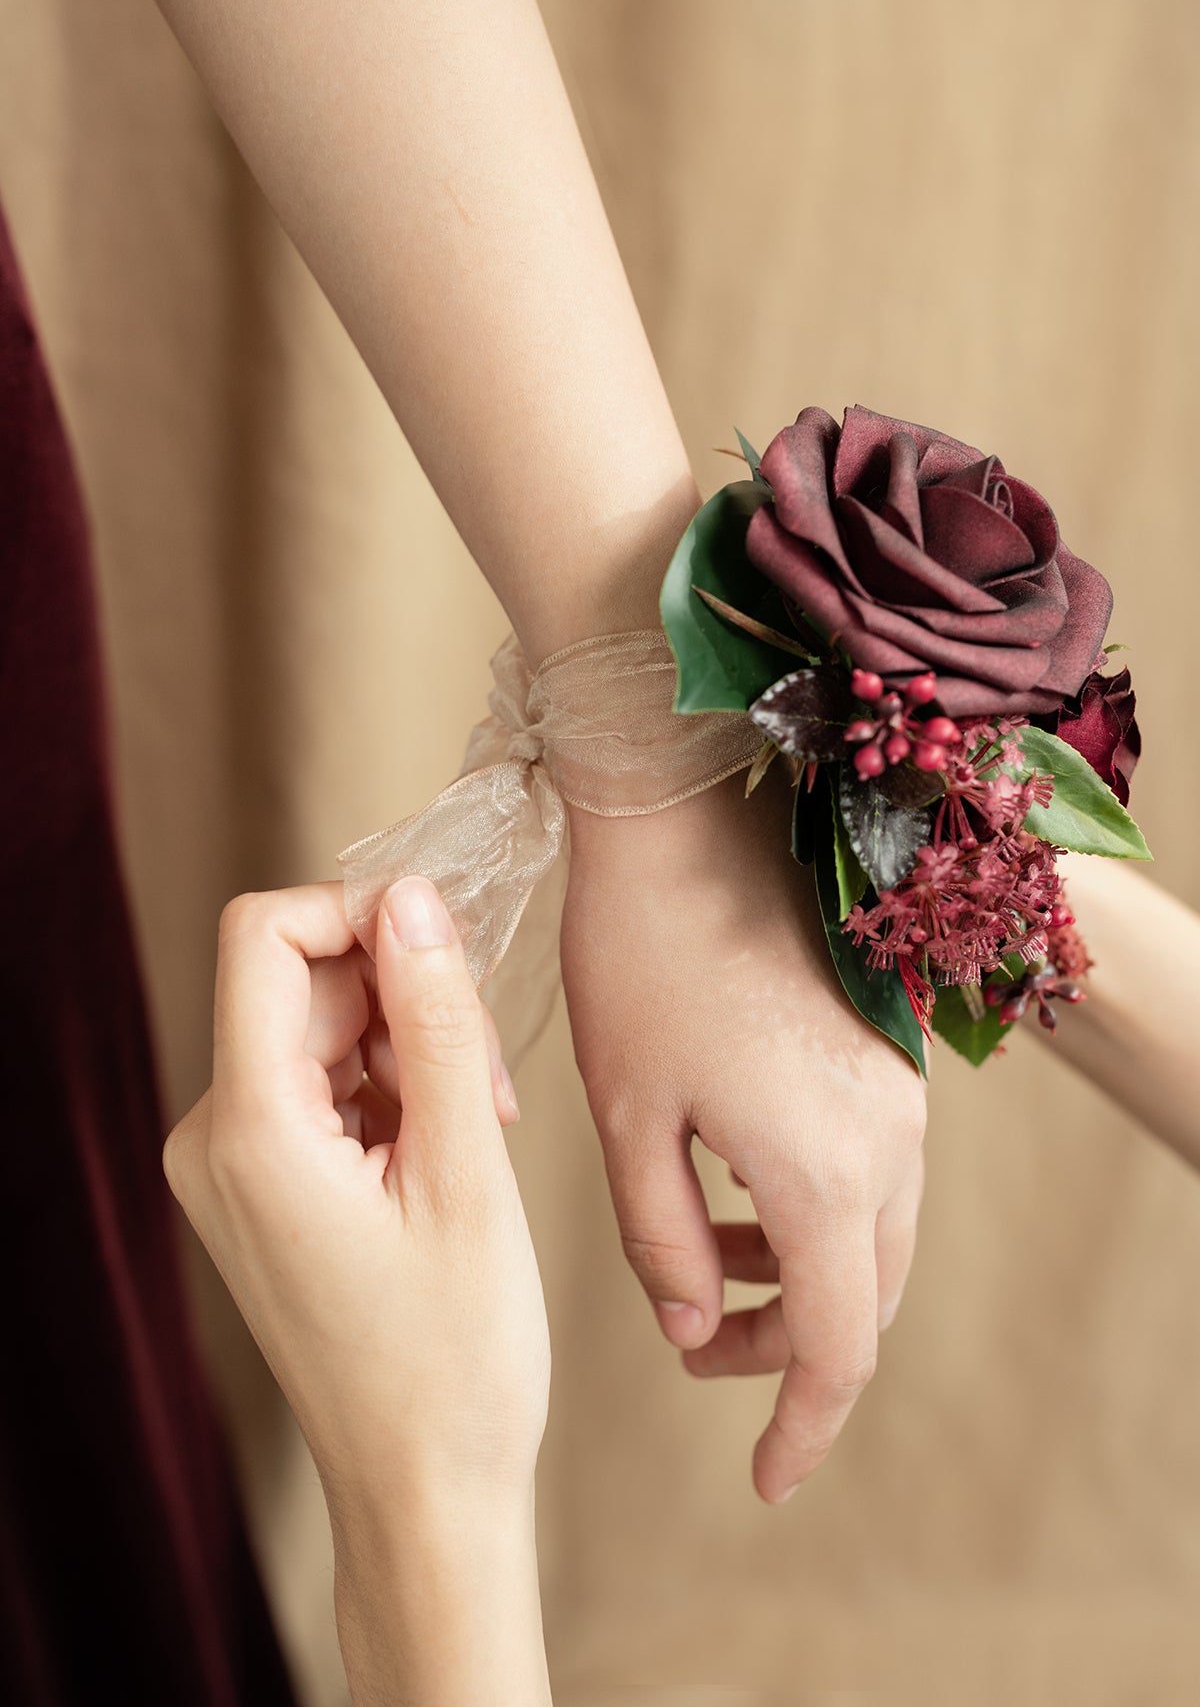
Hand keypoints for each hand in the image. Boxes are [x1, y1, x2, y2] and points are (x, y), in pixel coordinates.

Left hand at [164, 876, 549, 1512]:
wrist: (424, 1489)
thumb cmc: (456, 1357)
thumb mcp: (466, 1170)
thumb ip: (436, 1022)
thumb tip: (413, 898)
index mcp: (249, 1131)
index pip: (265, 935)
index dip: (360, 915)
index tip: (448, 955)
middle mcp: (210, 1140)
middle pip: (301, 983)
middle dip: (403, 1001)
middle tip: (488, 1084)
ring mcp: (227, 1167)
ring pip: (317, 1031)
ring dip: (406, 1050)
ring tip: (476, 1130)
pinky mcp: (255, 1187)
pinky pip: (316, 1085)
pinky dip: (387, 1093)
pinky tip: (444, 1155)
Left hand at [560, 762, 926, 1503]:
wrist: (684, 822)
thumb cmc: (637, 962)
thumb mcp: (629, 1121)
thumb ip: (662, 1241)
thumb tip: (689, 1323)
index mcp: (825, 1170)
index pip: (837, 1346)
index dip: (802, 1427)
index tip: (763, 1479)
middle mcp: (888, 1138)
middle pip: (867, 1294)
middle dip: (787, 1347)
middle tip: (696, 1348)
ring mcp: (898, 1091)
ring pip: (872, 1231)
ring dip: (797, 1273)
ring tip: (697, 1265)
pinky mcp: (885, 1052)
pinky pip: (868, 1168)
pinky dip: (811, 1210)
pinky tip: (729, 1184)